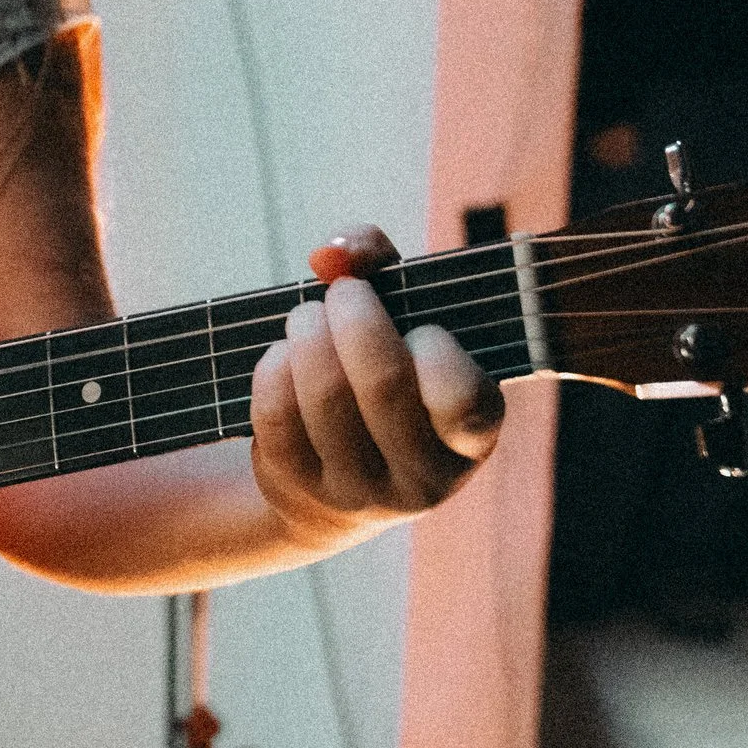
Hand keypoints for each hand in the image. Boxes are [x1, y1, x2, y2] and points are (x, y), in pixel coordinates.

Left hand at [248, 225, 503, 556]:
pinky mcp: (304, 492)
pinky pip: (279, 418)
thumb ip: (382, 264)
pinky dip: (273, 370)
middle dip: (354, 317)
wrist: (335, 472)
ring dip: (308, 335)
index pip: (461, 398)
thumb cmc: (384, 372)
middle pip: (383, 385)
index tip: (418, 326)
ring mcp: (363, 494)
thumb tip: (333, 253)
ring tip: (307, 317)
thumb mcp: (403, 319)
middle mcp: (426, 478)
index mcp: (473, 436)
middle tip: (343, 293)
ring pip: (326, 398)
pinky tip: (282, 356)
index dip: (433, 348)